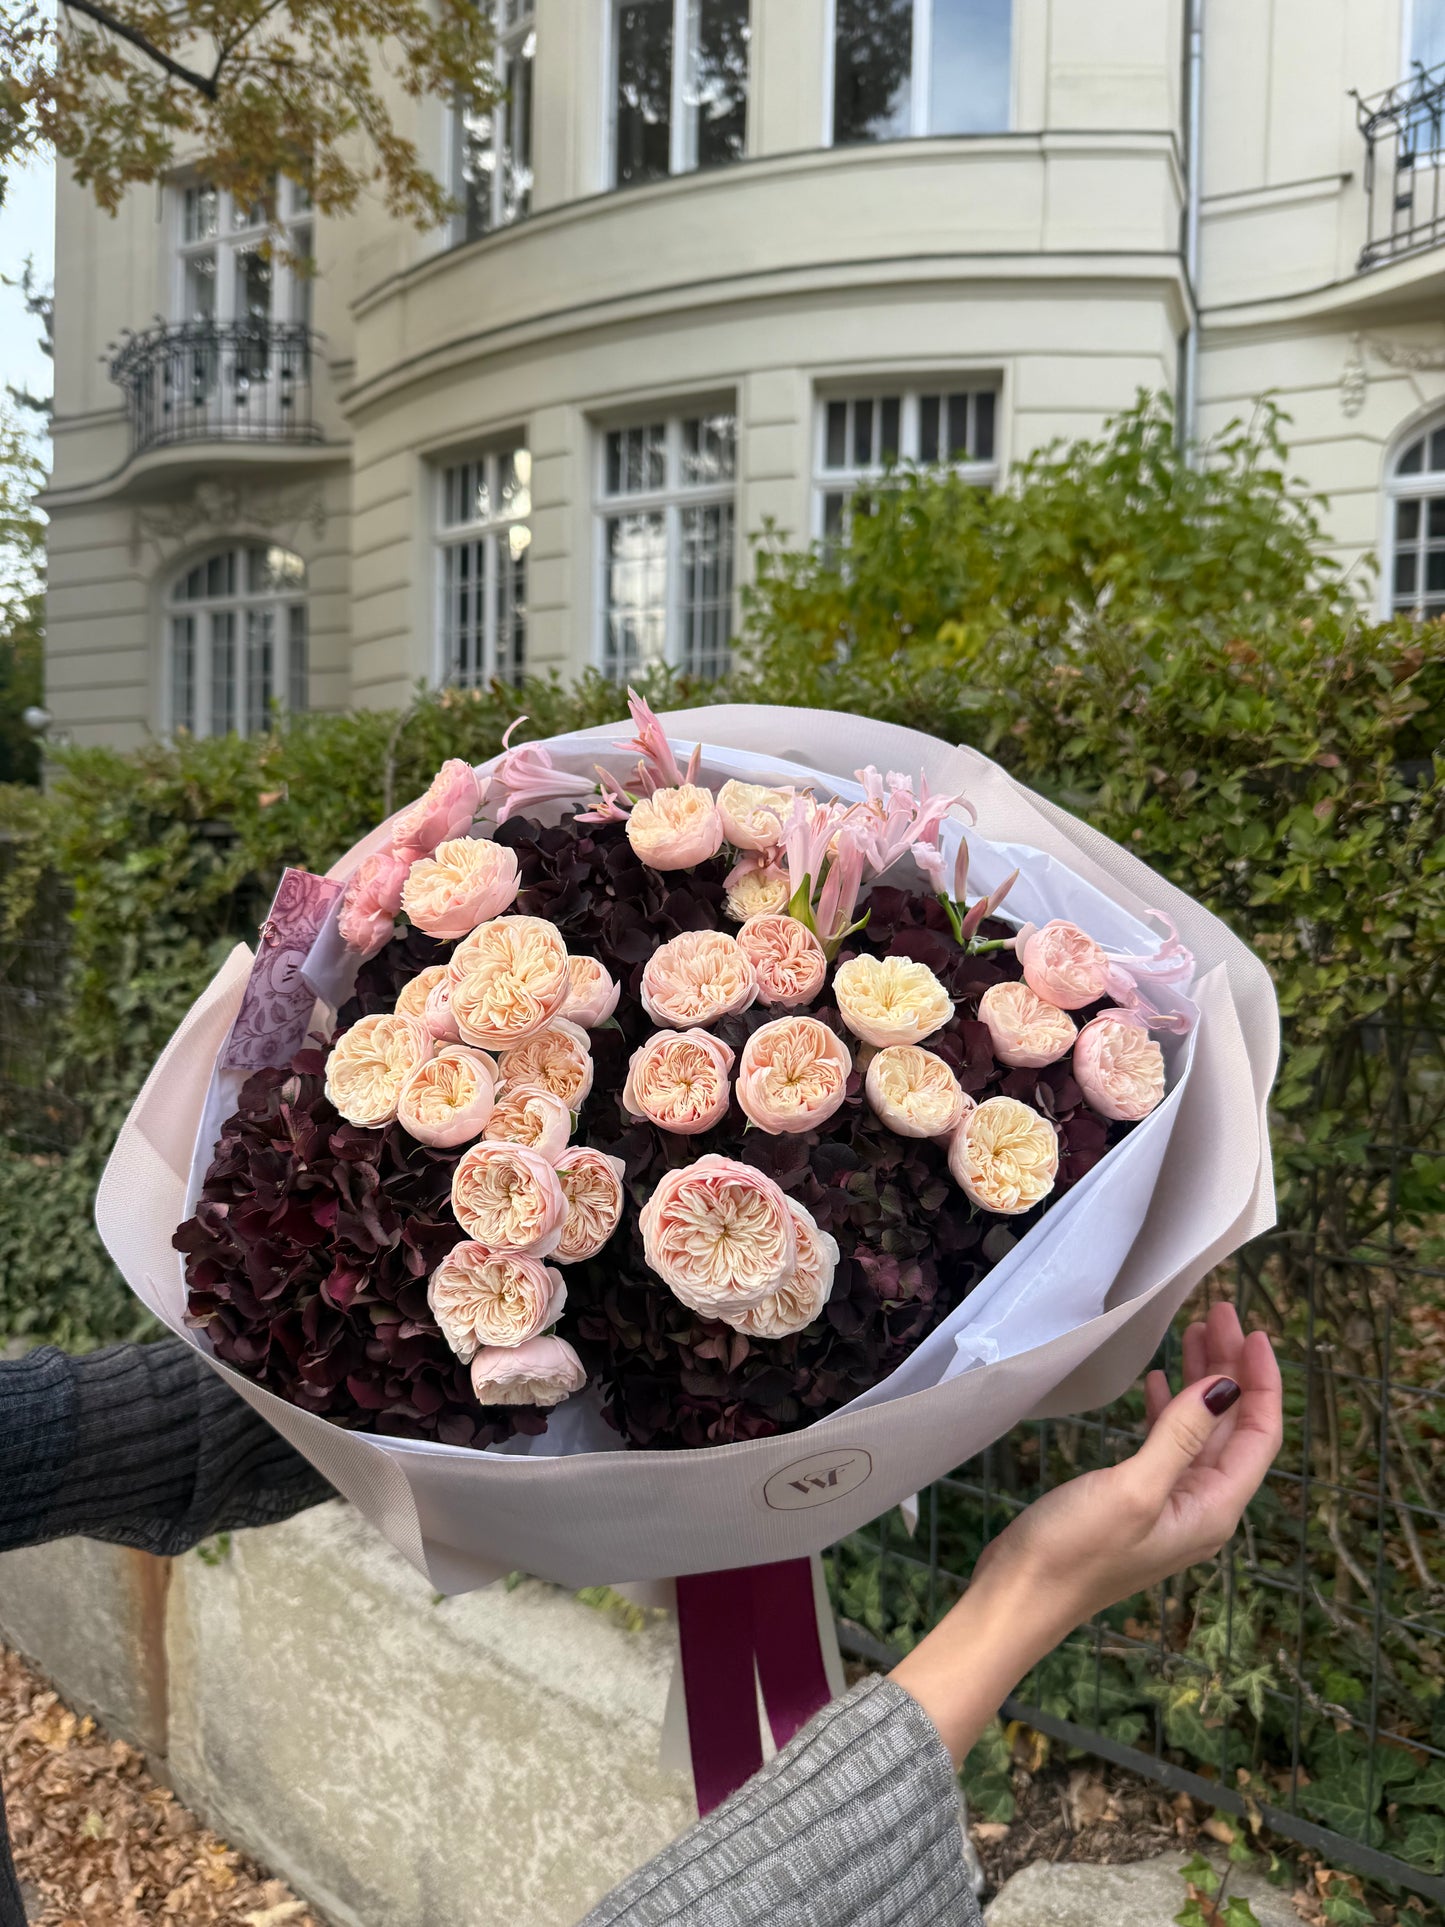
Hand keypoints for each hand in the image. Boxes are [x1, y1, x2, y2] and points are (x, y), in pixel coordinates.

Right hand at [973, 1302, 1281, 1620]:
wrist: (1021, 1595)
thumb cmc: (1076, 1549)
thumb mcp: (1134, 1487)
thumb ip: (1182, 1435)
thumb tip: (1227, 1387)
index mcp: (1213, 1509)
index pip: (1258, 1435)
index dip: (1262, 1382)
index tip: (1254, 1331)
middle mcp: (1200, 1507)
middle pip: (1233, 1428)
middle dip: (1233, 1369)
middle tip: (1220, 1312)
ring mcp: (1168, 1504)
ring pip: (1201, 1431)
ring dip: (1203, 1381)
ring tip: (1195, 1330)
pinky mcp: (1136, 1500)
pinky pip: (1169, 1444)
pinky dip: (1171, 1407)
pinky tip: (1161, 1380)